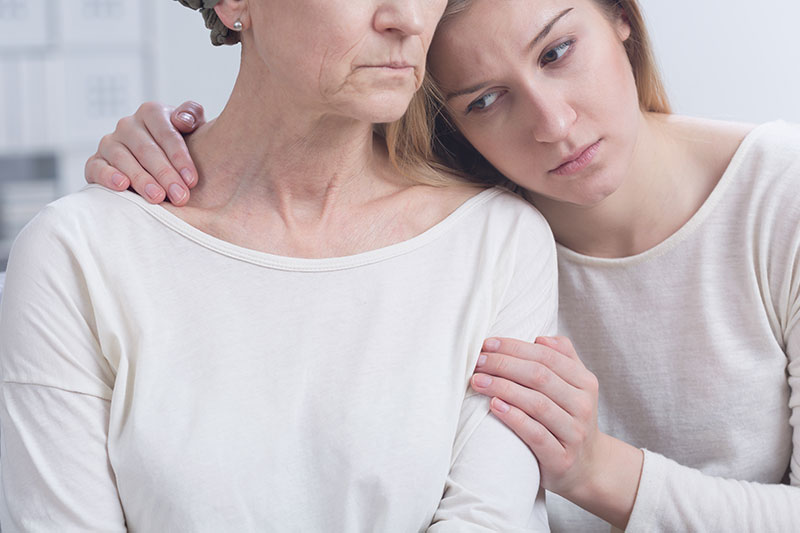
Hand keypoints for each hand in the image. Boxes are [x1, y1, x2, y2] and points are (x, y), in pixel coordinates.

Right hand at [84, 100, 205, 204]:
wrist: (160, 162)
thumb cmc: (181, 144)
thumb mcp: (193, 126)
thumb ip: (192, 114)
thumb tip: (182, 121)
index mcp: (151, 113)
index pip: (166, 133)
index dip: (179, 157)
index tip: (192, 180)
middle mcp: (128, 125)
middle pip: (146, 149)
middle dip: (165, 174)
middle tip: (180, 196)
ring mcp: (109, 143)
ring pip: (123, 159)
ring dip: (141, 179)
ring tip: (158, 197)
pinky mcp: (96, 162)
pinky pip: (97, 167)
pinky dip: (108, 176)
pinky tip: (122, 186)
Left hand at [471, 336, 601, 496]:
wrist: (588, 467)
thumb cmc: (570, 418)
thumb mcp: (574, 387)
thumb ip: (563, 358)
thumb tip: (541, 339)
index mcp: (585, 383)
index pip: (548, 357)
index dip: (515, 347)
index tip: (487, 344)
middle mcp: (583, 406)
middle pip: (540, 377)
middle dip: (504, 365)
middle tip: (478, 362)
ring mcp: (574, 434)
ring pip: (537, 404)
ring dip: (503, 388)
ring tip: (478, 381)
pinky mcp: (561, 459)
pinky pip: (536, 434)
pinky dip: (514, 418)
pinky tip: (494, 406)